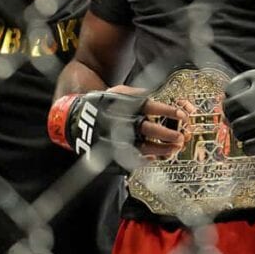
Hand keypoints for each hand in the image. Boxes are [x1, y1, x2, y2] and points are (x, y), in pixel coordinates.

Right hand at [48, 86, 187, 163]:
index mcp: (121, 106)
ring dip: (161, 149)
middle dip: (166, 134)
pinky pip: (131, 160)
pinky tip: (155, 158)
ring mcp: (115, 140)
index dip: (167, 111)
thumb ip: (133, 93)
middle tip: (180, 137)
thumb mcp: (114, 93)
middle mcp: (119, 123)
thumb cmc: (99, 105)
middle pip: (148, 129)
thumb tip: (152, 95)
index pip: (149, 107)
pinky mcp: (109, 154)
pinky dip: (145, 160)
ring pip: (142, 147)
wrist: (72, 120)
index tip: (182, 114)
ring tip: (174, 150)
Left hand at [222, 68, 254, 154]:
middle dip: (232, 114)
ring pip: (236, 131)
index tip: (237, 101)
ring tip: (250, 128)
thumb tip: (227, 98)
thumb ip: (247, 81)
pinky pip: (247, 148)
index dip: (231, 96)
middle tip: (240, 116)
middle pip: (229, 112)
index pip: (229, 91)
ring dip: (241, 130)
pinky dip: (249, 146)